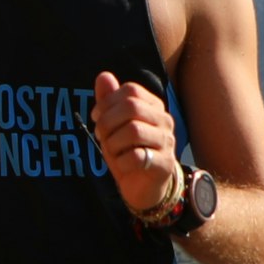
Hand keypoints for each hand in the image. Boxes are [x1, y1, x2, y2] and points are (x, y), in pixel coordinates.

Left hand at [92, 72, 182, 218]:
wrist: (145, 187)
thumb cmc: (129, 152)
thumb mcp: (114, 126)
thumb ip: (109, 101)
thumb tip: (103, 76)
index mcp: (154, 107)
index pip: (130, 91)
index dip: (107, 102)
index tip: (97, 117)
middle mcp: (165, 121)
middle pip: (131, 108)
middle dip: (107, 121)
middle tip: (100, 135)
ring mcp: (167, 143)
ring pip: (133, 131)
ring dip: (113, 143)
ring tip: (112, 151)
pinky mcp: (164, 164)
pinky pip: (137, 157)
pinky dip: (121, 161)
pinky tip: (121, 164)